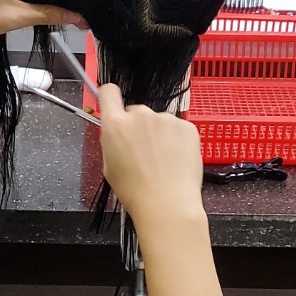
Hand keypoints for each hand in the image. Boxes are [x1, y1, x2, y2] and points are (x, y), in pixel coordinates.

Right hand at [97, 84, 204, 228]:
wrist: (167, 203)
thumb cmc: (135, 191)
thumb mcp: (110, 166)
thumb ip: (112, 141)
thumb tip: (118, 132)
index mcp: (116, 124)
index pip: (109, 92)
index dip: (110, 96)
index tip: (114, 103)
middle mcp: (140, 115)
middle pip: (136, 112)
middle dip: (138, 127)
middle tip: (143, 151)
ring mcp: (166, 118)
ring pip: (159, 121)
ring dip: (159, 134)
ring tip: (163, 161)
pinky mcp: (187, 126)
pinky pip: (178, 128)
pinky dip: (177, 140)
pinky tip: (176, 159)